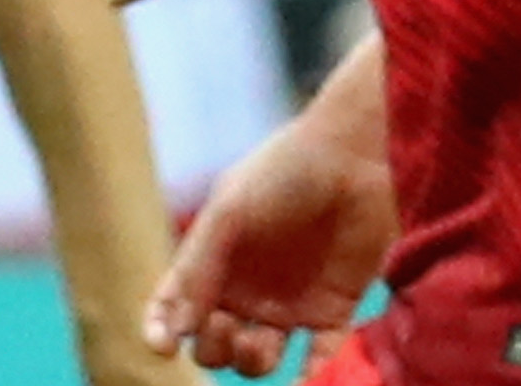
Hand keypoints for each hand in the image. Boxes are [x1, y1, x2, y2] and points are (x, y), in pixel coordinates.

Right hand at [139, 107, 394, 376]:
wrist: (359, 157)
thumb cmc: (286, 171)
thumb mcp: (230, 210)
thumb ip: (198, 268)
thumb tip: (175, 331)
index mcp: (216, 259)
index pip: (175, 303)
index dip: (162, 328)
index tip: (162, 346)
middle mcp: (248, 287)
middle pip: (214, 342)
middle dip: (213, 348)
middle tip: (229, 328)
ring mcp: (290, 303)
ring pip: (258, 359)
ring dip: (251, 364)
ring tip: (261, 345)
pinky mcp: (333, 312)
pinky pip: (317, 358)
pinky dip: (308, 378)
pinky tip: (300, 381)